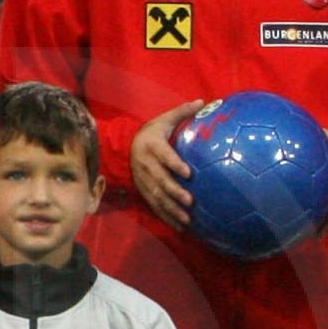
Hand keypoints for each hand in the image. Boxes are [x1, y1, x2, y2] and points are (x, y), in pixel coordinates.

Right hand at [125, 101, 206, 232]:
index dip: (174, 164)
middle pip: (159, 180)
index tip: (188, 173)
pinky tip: (180, 226)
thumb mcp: (164, 119)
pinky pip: (154, 206)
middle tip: (189, 200)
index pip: (164, 156)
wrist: (124, 145)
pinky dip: (167, 217)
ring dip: (171, 209)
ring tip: (187, 219)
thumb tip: (203, 102)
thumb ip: (182, 112)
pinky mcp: (143, 191)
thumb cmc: (152, 132)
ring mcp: (143, 180)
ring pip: (157, 197)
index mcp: (152, 146)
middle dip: (174, 192)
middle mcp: (145, 165)